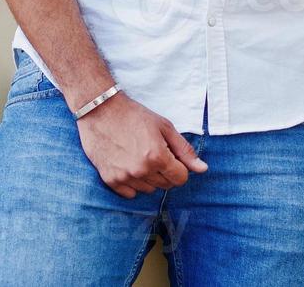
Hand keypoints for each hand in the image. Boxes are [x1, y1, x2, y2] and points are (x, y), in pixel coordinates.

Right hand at [74, 91, 207, 198]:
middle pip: (165, 185)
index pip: (181, 178)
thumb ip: (184, 150)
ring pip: (148, 190)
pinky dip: (132, 183)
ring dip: (149, 178)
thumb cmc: (134, 115)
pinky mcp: (110, 180)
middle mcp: (141, 170)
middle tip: (153, 153)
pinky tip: (128, 164)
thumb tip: (202, 169)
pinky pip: (130, 193)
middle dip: (165, 172)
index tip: (171, 157)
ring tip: (139, 156)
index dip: (179, 168)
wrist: (101, 110)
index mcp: (158, 157)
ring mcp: (125, 177)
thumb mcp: (164, 127)